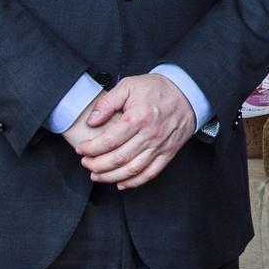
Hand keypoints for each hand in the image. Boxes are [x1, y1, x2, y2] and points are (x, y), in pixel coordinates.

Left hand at [72, 73, 197, 189]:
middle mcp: (150, 135)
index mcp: (138, 117)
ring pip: (132, 169)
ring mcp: (160, 146)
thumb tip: (92, 121)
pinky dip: (135, 182)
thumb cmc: (158, 89)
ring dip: (111, 176)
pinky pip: (151, 173)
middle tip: (86, 163)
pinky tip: (121, 183)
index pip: (109, 140)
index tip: (81, 149)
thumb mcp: (129, 86)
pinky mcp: (169, 153)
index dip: (91, 148)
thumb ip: (107, 102)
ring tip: (97, 175)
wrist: (188, 93)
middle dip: (96, 165)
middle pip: (118, 158)